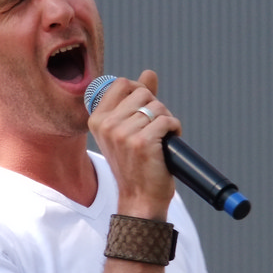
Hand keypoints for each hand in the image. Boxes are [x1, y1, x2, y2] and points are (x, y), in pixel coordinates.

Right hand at [87, 69, 180, 218]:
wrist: (139, 198)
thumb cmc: (135, 164)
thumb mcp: (127, 130)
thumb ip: (136, 100)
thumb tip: (148, 73)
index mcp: (97, 120)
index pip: (122, 83)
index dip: (140, 91)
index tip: (144, 111)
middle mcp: (107, 125)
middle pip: (143, 93)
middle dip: (155, 107)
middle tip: (153, 130)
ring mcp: (123, 134)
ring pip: (158, 107)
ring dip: (166, 121)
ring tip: (160, 139)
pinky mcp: (142, 143)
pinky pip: (168, 121)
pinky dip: (175, 130)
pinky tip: (168, 144)